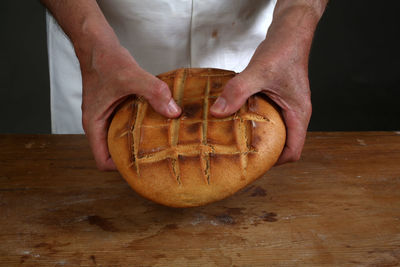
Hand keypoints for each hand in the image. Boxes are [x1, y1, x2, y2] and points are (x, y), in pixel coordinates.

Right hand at [81, 44, 180, 170]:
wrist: (97, 44)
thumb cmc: (104, 60)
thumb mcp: (131, 76)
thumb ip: (153, 92)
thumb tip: (174, 111)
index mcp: (94, 124)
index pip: (103, 161)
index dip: (120, 168)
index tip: (142, 166)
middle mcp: (99, 123)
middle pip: (114, 153)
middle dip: (133, 158)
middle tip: (157, 159)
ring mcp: (107, 116)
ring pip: (121, 139)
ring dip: (138, 143)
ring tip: (160, 145)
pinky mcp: (115, 107)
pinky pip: (126, 125)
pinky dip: (140, 127)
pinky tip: (157, 122)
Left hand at [210, 40, 311, 164]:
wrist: (290, 31)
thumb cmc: (285, 50)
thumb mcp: (259, 72)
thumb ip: (238, 92)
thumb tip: (218, 112)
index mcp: (299, 114)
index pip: (294, 151)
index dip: (276, 163)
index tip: (256, 165)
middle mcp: (295, 113)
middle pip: (284, 144)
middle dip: (264, 153)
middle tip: (242, 156)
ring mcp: (287, 105)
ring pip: (275, 131)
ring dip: (258, 137)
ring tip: (237, 141)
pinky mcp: (278, 97)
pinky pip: (268, 117)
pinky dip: (254, 121)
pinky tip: (236, 117)